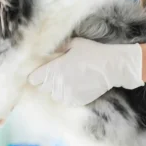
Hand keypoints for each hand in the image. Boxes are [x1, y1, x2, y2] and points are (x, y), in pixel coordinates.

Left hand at [27, 37, 143, 106]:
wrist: (112, 67)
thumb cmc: (93, 52)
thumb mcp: (75, 43)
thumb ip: (58, 47)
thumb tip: (46, 50)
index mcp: (55, 69)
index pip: (33, 79)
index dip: (36, 75)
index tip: (40, 72)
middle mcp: (58, 84)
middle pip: (42, 88)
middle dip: (46, 81)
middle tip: (57, 73)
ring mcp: (67, 95)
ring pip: (54, 96)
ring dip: (57, 89)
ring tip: (68, 79)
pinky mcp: (76, 102)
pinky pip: (65, 101)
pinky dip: (68, 95)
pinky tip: (77, 85)